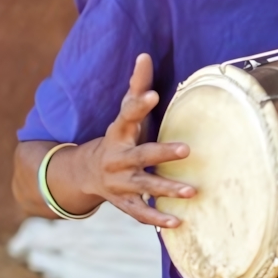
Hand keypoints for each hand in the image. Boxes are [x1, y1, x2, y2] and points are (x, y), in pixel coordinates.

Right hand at [72, 54, 194, 227]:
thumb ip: (136, 88)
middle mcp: (117, 158)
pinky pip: (140, 212)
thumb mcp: (123, 114)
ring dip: (167, 188)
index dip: (138, 105)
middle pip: (140, 155)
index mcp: (118, 133)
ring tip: (192, 190)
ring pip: (143, 185)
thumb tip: (145, 55)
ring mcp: (119, 182)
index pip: (126, 116)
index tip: (153, 95)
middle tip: (187, 148)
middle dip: (162, 152)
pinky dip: (157, 218)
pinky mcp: (124, 202)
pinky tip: (178, 221)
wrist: (84, 173)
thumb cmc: (117, 137)